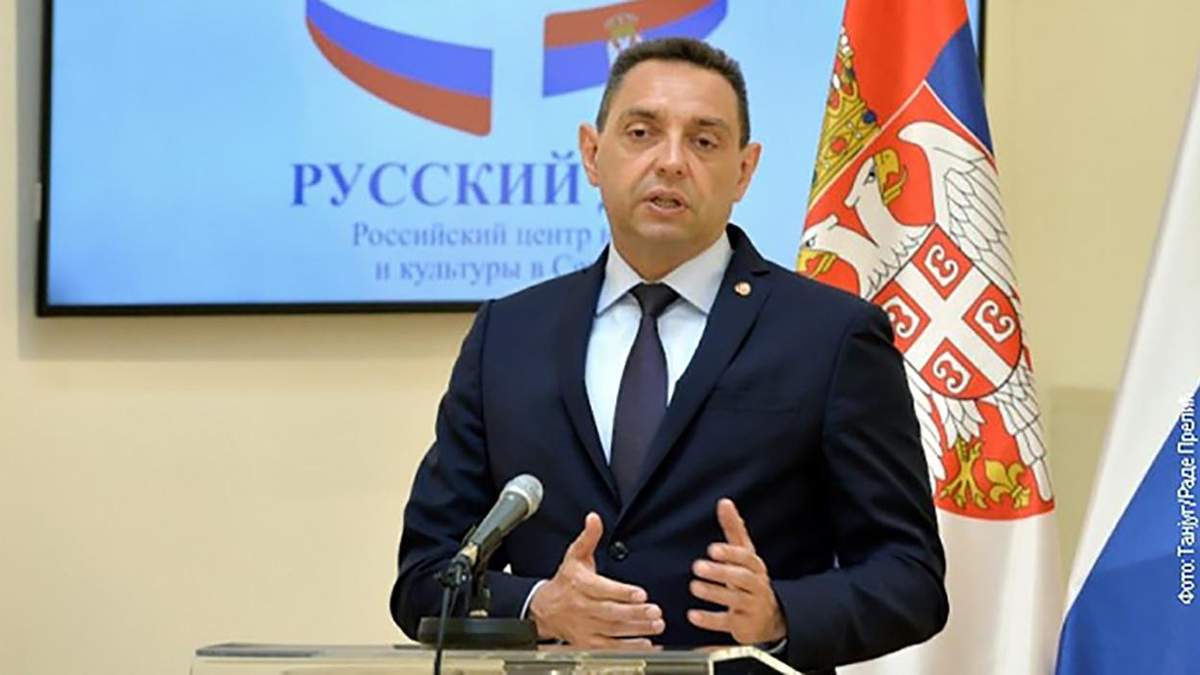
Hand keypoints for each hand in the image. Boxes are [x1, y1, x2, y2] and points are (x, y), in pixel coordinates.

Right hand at [529, 512, 664, 647]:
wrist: (544, 609)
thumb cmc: (566, 581)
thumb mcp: (575, 556)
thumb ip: (588, 537)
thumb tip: (594, 518)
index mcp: (579, 584)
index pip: (601, 589)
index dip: (621, 592)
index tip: (640, 593)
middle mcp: (581, 606)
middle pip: (609, 612)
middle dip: (634, 613)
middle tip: (655, 611)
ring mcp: (584, 627)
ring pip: (612, 630)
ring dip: (636, 629)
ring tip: (656, 625)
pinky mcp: (588, 642)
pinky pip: (609, 647)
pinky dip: (628, 647)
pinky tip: (645, 643)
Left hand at [687, 498, 785, 644]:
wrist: (769, 619)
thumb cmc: (750, 580)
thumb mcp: (744, 555)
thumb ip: (734, 529)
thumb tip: (725, 502)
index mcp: (756, 567)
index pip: (747, 558)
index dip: (730, 554)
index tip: (712, 549)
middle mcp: (757, 586)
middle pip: (742, 578)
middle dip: (720, 572)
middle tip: (697, 566)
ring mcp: (752, 607)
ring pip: (736, 601)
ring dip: (714, 593)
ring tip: (694, 586)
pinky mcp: (743, 626)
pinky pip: (727, 623)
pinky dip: (710, 620)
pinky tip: (693, 615)